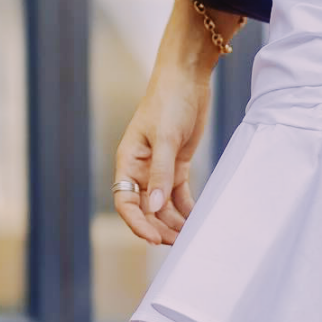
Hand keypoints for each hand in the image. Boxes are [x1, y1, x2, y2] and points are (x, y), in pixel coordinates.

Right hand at [113, 68, 212, 245]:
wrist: (187, 78)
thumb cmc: (169, 101)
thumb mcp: (165, 138)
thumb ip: (160, 174)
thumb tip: (153, 208)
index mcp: (128, 162)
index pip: (125, 202)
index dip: (138, 224)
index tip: (154, 239)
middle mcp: (140, 170)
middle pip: (146, 210)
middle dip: (160, 228)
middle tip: (179, 242)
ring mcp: (158, 170)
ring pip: (163, 207)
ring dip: (175, 223)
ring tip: (190, 236)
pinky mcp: (176, 167)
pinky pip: (179, 197)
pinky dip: (186, 210)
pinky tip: (196, 220)